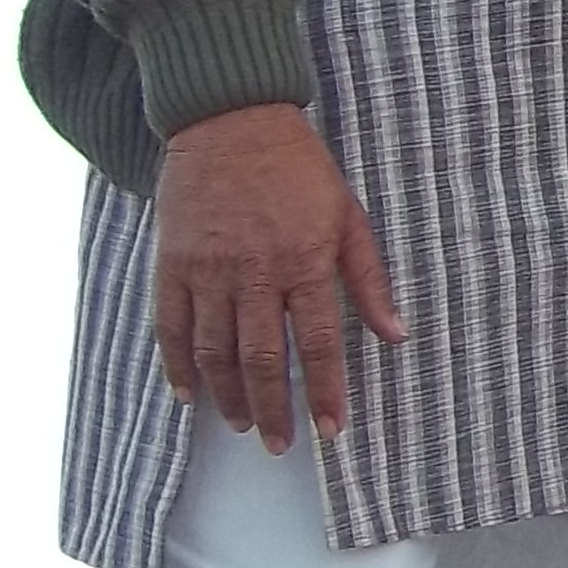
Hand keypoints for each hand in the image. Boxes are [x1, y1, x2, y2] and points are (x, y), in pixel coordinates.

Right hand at [150, 101, 404, 451]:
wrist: (230, 122)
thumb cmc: (299, 170)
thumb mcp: (348, 217)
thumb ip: (368, 278)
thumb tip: (397, 334)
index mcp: (305, 260)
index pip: (320, 342)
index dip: (327, 391)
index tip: (332, 429)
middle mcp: (255, 272)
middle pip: (264, 358)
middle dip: (273, 409)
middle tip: (279, 445)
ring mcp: (208, 269)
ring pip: (215, 351)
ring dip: (229, 395)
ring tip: (241, 424)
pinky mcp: (171, 263)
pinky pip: (171, 326)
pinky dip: (179, 365)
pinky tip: (190, 394)